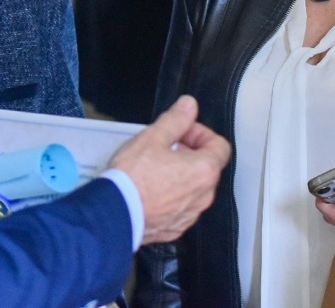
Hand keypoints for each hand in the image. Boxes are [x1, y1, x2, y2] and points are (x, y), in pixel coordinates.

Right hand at [109, 95, 230, 243]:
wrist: (114, 215)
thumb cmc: (133, 179)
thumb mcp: (153, 138)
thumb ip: (176, 119)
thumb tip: (188, 106)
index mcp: (204, 170)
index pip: (220, 145)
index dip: (200, 133)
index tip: (183, 131)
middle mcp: (203, 196)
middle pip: (207, 166)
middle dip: (189, 152)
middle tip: (166, 147)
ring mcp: (190, 214)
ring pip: (194, 188)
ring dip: (181, 175)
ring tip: (155, 168)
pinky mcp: (175, 227)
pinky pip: (181, 206)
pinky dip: (172, 196)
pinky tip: (151, 189)